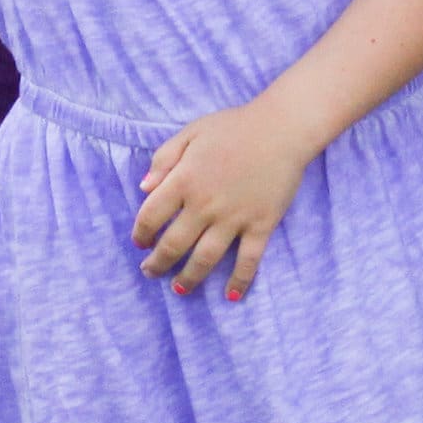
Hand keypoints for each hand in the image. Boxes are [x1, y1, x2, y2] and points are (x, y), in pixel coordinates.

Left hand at [134, 96, 323, 298]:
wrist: (282, 128)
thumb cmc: (234, 126)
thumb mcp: (191, 132)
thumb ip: (164, 158)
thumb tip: (143, 188)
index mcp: (184, 180)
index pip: (150, 216)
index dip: (140, 233)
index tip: (139, 243)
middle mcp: (205, 205)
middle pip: (173, 244)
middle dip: (158, 263)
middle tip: (150, 272)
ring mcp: (234, 218)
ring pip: (205, 259)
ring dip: (189, 278)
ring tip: (178, 289)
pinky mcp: (260, 225)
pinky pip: (248, 260)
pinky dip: (240, 280)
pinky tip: (231, 295)